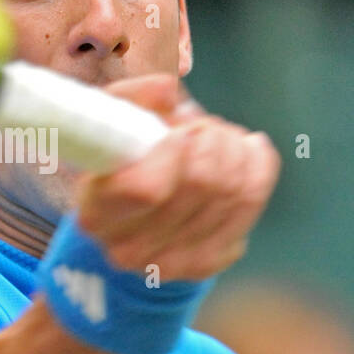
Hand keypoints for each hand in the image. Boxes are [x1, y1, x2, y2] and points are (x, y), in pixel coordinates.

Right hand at [74, 74, 280, 281]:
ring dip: (232, 147)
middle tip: (200, 126)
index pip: (146, 189)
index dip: (172, 149)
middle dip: (210, 137)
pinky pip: (252, 201)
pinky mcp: (207, 263)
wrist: (128, 214)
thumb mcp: (111, 120)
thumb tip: (168, 90)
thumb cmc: (119, 158)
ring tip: (217, 135)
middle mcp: (129, 249)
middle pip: (200, 183)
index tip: (177, 131)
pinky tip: (246, 150)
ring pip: (232, 190)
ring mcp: (171, 263)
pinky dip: (257, 165)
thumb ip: (132, 97)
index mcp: (96, 213)